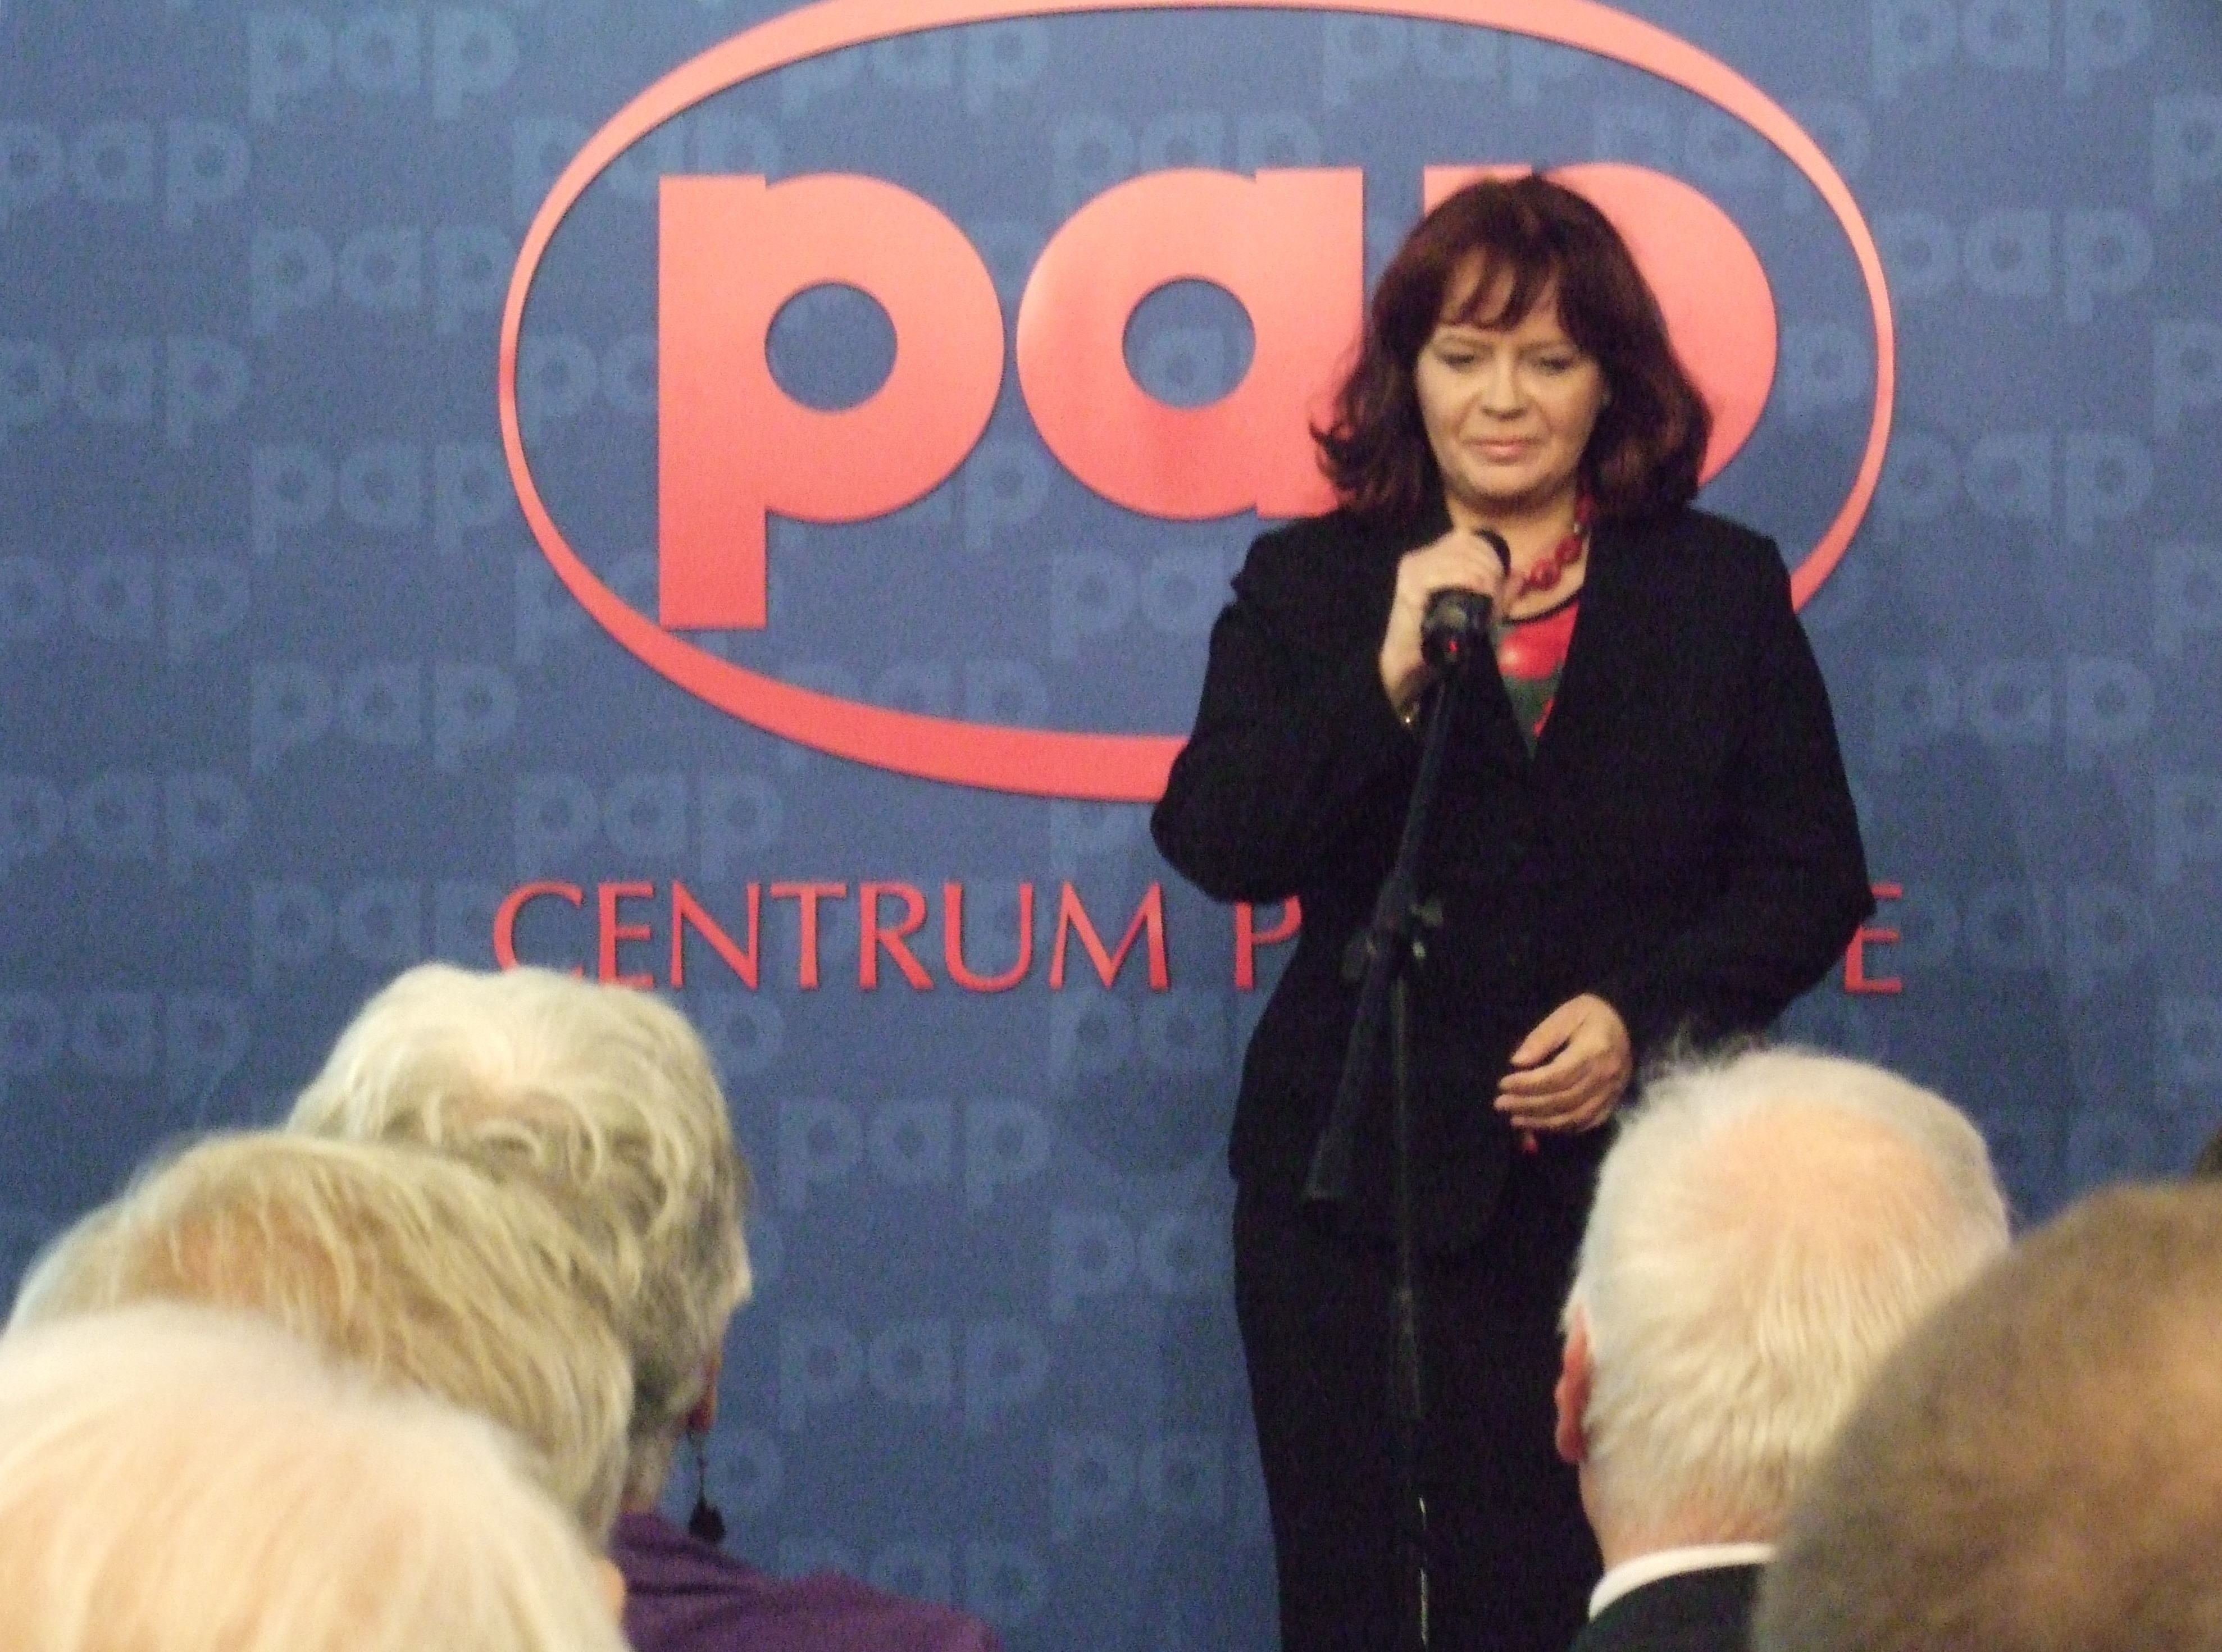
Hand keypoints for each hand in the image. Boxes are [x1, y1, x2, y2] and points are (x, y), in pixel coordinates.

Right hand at [1378, 527, 1508, 715]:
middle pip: (1463, 544)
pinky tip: (1480, 591)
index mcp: (1432, 556)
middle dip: (1488, 562)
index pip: (1465, 537)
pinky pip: (1444, 574)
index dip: (1488, 551)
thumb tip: (1521, 574)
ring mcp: (1412, 570)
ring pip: (1456, 557)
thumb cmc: (1443, 635)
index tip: (1501, 576)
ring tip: (1491, 592)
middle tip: (1498, 587)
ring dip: (1481, 571)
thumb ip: (1501, 592)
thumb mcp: (1480, 610)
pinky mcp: (1410, 586)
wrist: (1412, 661)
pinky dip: (1467, 579)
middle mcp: (1420, 557)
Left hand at [1494, 994, 1631, 1133]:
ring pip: (1573, 1116)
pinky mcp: (1612, 1102)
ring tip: (1514, 1119)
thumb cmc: (1591, 1015)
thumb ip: (1541, 1037)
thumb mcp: (1566, 1014)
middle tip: (1501, 1103)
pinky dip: (1560, 1127)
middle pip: (1563, 1099)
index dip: (1528, 1084)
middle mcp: (1606, 1076)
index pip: (1557, 1076)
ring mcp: (1611, 1093)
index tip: (1503, 1084)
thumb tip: (1517, 1062)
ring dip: (1541, 1121)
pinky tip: (1539, 1124)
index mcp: (1594, 1050)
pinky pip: (1586, 1122)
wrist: (1626, 1023)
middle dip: (1528, 1105)